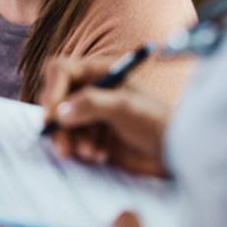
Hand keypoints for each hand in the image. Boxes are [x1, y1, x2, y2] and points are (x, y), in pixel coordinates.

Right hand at [39, 56, 171, 176]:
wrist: (175, 153)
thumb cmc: (156, 122)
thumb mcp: (126, 108)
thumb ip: (92, 104)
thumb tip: (59, 112)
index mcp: (98, 71)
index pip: (61, 71)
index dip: (52, 90)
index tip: (51, 115)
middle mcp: (89, 88)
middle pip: (55, 98)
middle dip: (58, 123)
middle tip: (63, 146)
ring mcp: (88, 111)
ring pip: (60, 122)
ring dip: (70, 140)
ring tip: (91, 153)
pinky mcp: (89, 133)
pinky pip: (70, 139)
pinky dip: (80, 149)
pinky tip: (101, 155)